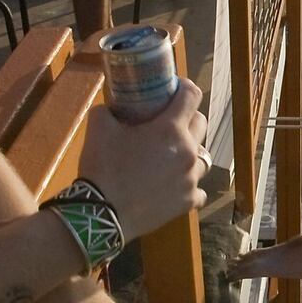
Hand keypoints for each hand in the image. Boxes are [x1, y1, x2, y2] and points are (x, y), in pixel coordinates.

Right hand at [78, 79, 207, 240]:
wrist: (101, 214)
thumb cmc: (103, 168)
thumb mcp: (99, 128)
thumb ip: (107, 110)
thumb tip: (111, 107)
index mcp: (170, 130)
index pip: (192, 95)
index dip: (184, 87)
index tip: (174, 88)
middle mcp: (188, 152)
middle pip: (201, 123)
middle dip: (188, 117)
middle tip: (169, 121)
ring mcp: (191, 179)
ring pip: (203, 157)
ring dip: (190, 151)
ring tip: (172, 155)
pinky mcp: (188, 202)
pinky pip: (198, 189)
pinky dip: (188, 185)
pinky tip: (174, 185)